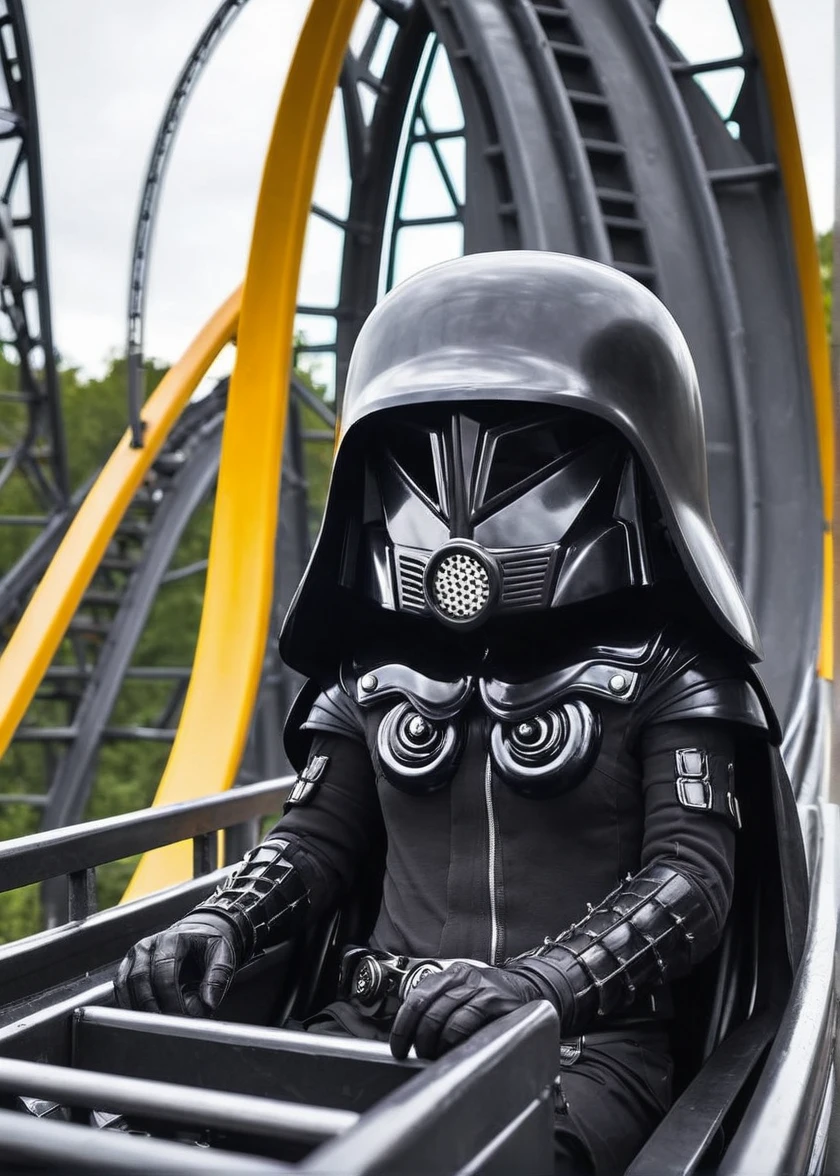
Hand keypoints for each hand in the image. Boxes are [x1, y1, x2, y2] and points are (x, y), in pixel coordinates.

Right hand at [113, 912, 238, 1016]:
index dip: (171, 999)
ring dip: (137, 1009)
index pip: (165, 972)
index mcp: (173, 938)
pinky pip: (119, 989)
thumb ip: (218, 977)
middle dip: (152, 1007)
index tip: (181, 1018)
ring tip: (156, 1026)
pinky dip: (128, 1006)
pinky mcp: (127, 967)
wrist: (196, 933)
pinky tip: (143, 1019)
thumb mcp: (222, 954)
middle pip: (140, 979)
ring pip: (125, 984)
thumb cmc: (208, 946)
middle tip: (166, 1027)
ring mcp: (135, 955)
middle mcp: (149, 944)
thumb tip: (208, 1003)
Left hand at [389, 961, 541, 1059]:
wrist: (533, 990)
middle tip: (419, 1056)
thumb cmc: (495, 999)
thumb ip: (442, 1006)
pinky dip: (453, 1042)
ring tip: (435, 1057)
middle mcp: (462, 977)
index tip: (398, 1046)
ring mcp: (479, 987)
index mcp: (450, 974)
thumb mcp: (465, 994)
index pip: (416, 997)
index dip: (403, 1024)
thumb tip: (414, 1037)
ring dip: (434, 1044)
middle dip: (418, 1038)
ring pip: (443, 1017)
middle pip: (427, 1009)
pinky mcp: (494, 1002)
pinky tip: (453, 1051)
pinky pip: (464, 1024)